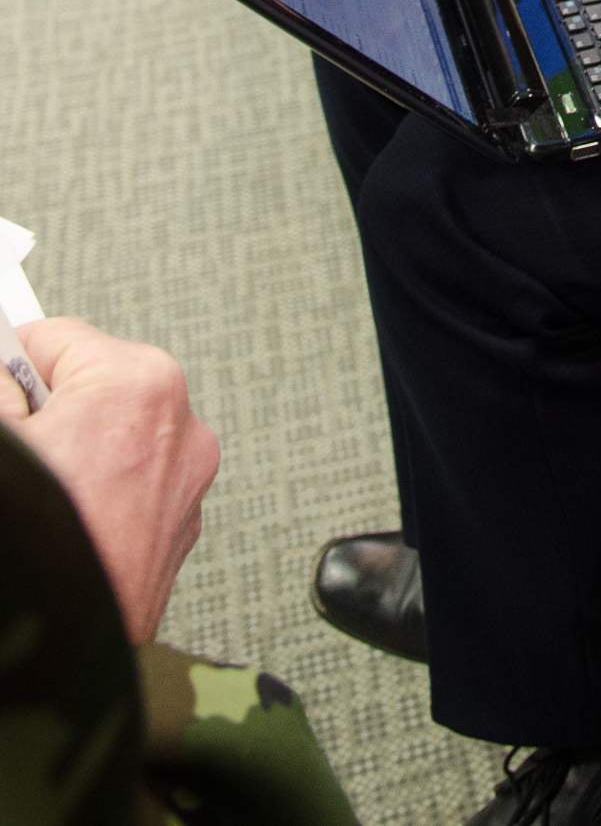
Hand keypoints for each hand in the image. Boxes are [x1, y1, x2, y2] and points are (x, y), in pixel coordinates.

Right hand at [0, 318, 219, 640]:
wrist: (66, 656)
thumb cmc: (38, 552)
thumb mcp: (1, 445)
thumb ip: (0, 390)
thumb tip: (4, 375)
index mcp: (139, 383)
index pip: (53, 338)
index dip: (6, 368)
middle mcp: (180, 424)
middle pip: (89, 386)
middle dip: (44, 412)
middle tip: (22, 456)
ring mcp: (187, 478)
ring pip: (111, 435)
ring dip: (73, 453)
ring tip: (41, 501)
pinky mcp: (181, 526)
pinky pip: (131, 481)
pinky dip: (98, 492)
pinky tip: (64, 527)